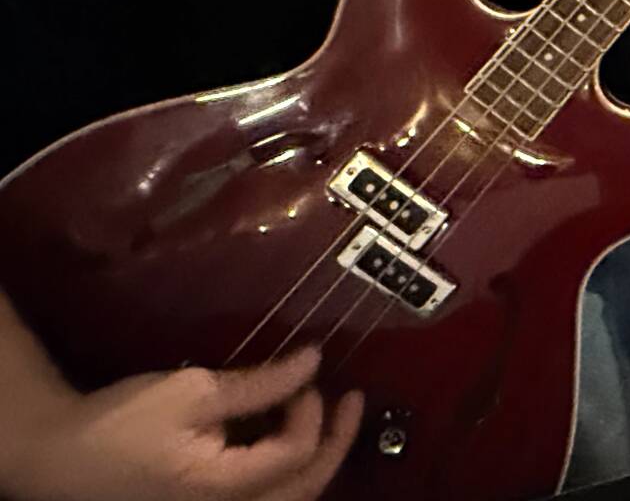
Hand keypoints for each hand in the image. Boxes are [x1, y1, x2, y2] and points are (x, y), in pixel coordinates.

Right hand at [13, 345, 361, 500]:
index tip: (307, 372)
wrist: (58, 456)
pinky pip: (265, 496)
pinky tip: (287, 432)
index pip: (295, 454)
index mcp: (222, 490)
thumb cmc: (120, 424)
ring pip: (289, 498)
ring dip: (315, 458)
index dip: (311, 409)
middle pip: (306, 489)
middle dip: (336, 443)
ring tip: (329, 415)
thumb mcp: (191, 393)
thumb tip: (315, 360)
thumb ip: (259, 384)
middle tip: (352, 400)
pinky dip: (287, 467)